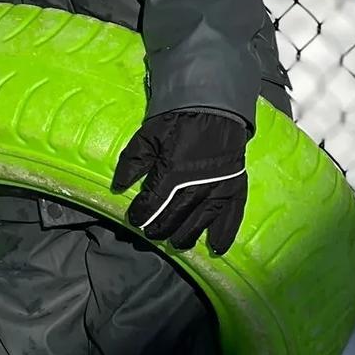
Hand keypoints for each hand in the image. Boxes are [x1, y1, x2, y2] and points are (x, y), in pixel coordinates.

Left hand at [112, 110, 249, 254]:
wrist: (213, 107)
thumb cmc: (177, 121)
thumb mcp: (147, 136)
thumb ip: (132, 162)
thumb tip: (118, 186)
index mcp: (172, 172)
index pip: (152, 203)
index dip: (141, 215)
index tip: (134, 220)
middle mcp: (196, 185)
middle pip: (175, 217)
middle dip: (160, 228)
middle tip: (152, 234)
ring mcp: (219, 188)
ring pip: (199, 222)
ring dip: (185, 235)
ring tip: (175, 242)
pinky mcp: (235, 187)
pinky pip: (231, 216)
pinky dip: (224, 234)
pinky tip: (217, 247)